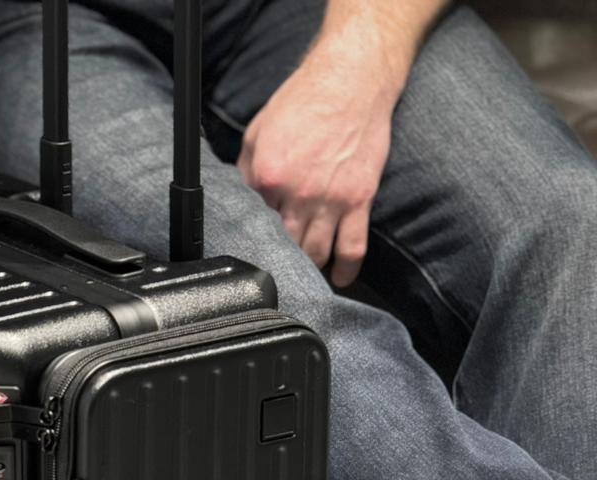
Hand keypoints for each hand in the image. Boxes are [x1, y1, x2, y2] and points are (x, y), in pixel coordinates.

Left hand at [238, 37, 403, 287]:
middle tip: (278, 268)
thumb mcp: (259, 130)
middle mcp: (298, 192)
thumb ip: (246, 170)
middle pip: (284, 246)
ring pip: (316, 253)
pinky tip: (340, 280)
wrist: (352, 79)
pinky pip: (352, 247)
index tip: (257, 242)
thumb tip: (241, 199)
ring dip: (309, 268)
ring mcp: (331, 199)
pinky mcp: (359, 200)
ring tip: (304, 273)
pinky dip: (346, 270)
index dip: (255, 233)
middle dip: (280, 259)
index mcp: (268, 175)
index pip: (255, 222)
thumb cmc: (306, 99)